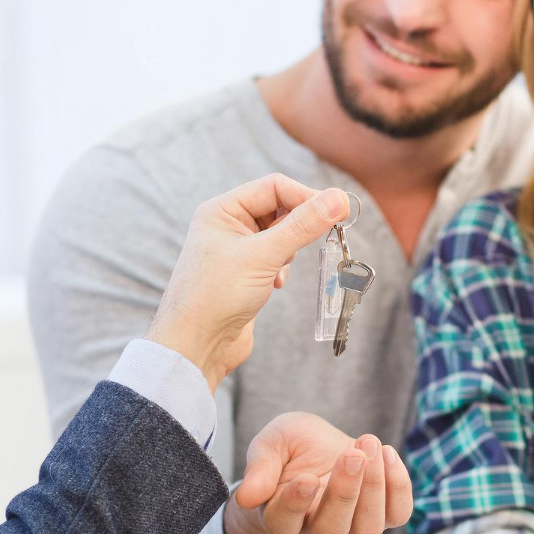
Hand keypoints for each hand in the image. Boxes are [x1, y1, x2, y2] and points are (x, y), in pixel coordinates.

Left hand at [144, 174, 347, 389]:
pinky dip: (283, 267)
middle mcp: (227, 225)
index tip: (338, 212)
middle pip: (279, 207)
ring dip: (290, 250)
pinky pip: (275, 257)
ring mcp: (236, 250)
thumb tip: (338, 199)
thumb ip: (302, 226)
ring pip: (280, 234)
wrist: (195, 346)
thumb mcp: (263, 256)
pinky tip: (275, 284)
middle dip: (299, 224)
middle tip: (322, 238)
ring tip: (280, 270)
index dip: (307, 196)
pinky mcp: (246, 273)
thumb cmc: (215, 296)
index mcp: (222, 210)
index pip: (274, 187)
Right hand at [225, 411, 412, 533]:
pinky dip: (399, 487)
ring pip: (366, 529)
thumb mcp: (271, 444)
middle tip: (352, 453)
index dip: (295, 504)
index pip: (283, 523)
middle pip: (330, 530)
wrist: (320, 445)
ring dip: (374, 488)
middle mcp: (314, 530)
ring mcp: (350, 528)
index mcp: (279, 515)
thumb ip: (259, 467)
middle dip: (345, 493)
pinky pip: (397, 515)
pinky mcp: (381, 516)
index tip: (307, 477)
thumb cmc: (291, 447)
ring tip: (369, 445)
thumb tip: (245, 498)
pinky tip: (387, 454)